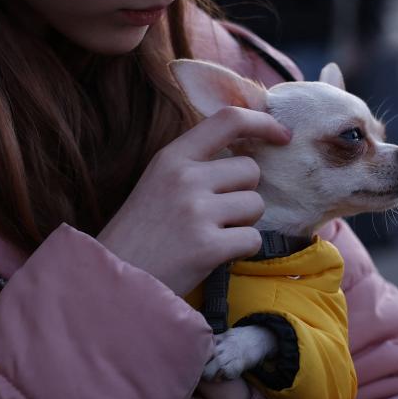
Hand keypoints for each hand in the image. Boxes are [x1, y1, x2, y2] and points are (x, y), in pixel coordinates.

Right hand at [97, 106, 290, 294]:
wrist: (114, 278)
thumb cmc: (141, 233)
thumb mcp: (158, 182)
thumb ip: (195, 165)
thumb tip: (249, 154)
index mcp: (171, 157)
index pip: (229, 120)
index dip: (263, 123)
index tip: (283, 135)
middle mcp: (185, 177)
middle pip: (250, 170)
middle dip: (243, 193)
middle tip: (215, 215)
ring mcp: (196, 211)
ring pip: (255, 204)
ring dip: (243, 223)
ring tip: (210, 235)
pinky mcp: (207, 246)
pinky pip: (253, 239)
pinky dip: (241, 250)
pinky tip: (213, 255)